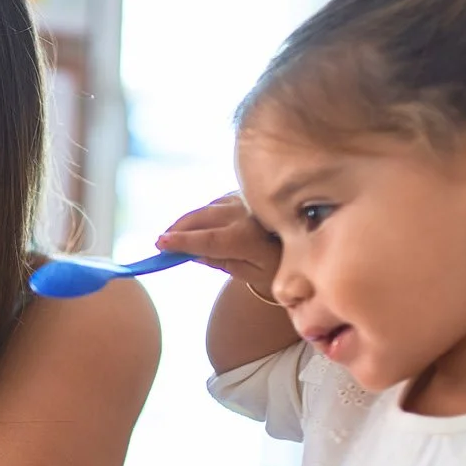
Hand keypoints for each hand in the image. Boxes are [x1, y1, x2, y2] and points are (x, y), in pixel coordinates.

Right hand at [161, 193, 279, 294]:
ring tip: (173, 235)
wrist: (304, 244)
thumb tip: (190, 254)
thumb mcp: (249, 272)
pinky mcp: (244, 193)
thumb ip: (219, 262)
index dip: (182, 242)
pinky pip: (215, 203)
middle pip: (200, 218)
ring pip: (206, 209)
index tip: (160, 244)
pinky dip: (202, 214)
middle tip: (161, 242)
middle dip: (177, 229)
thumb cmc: (276, 265)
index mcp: (249, 238)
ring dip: (187, 221)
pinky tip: (195, 225)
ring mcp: (246, 199)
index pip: (208, 240)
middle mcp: (246, 213)